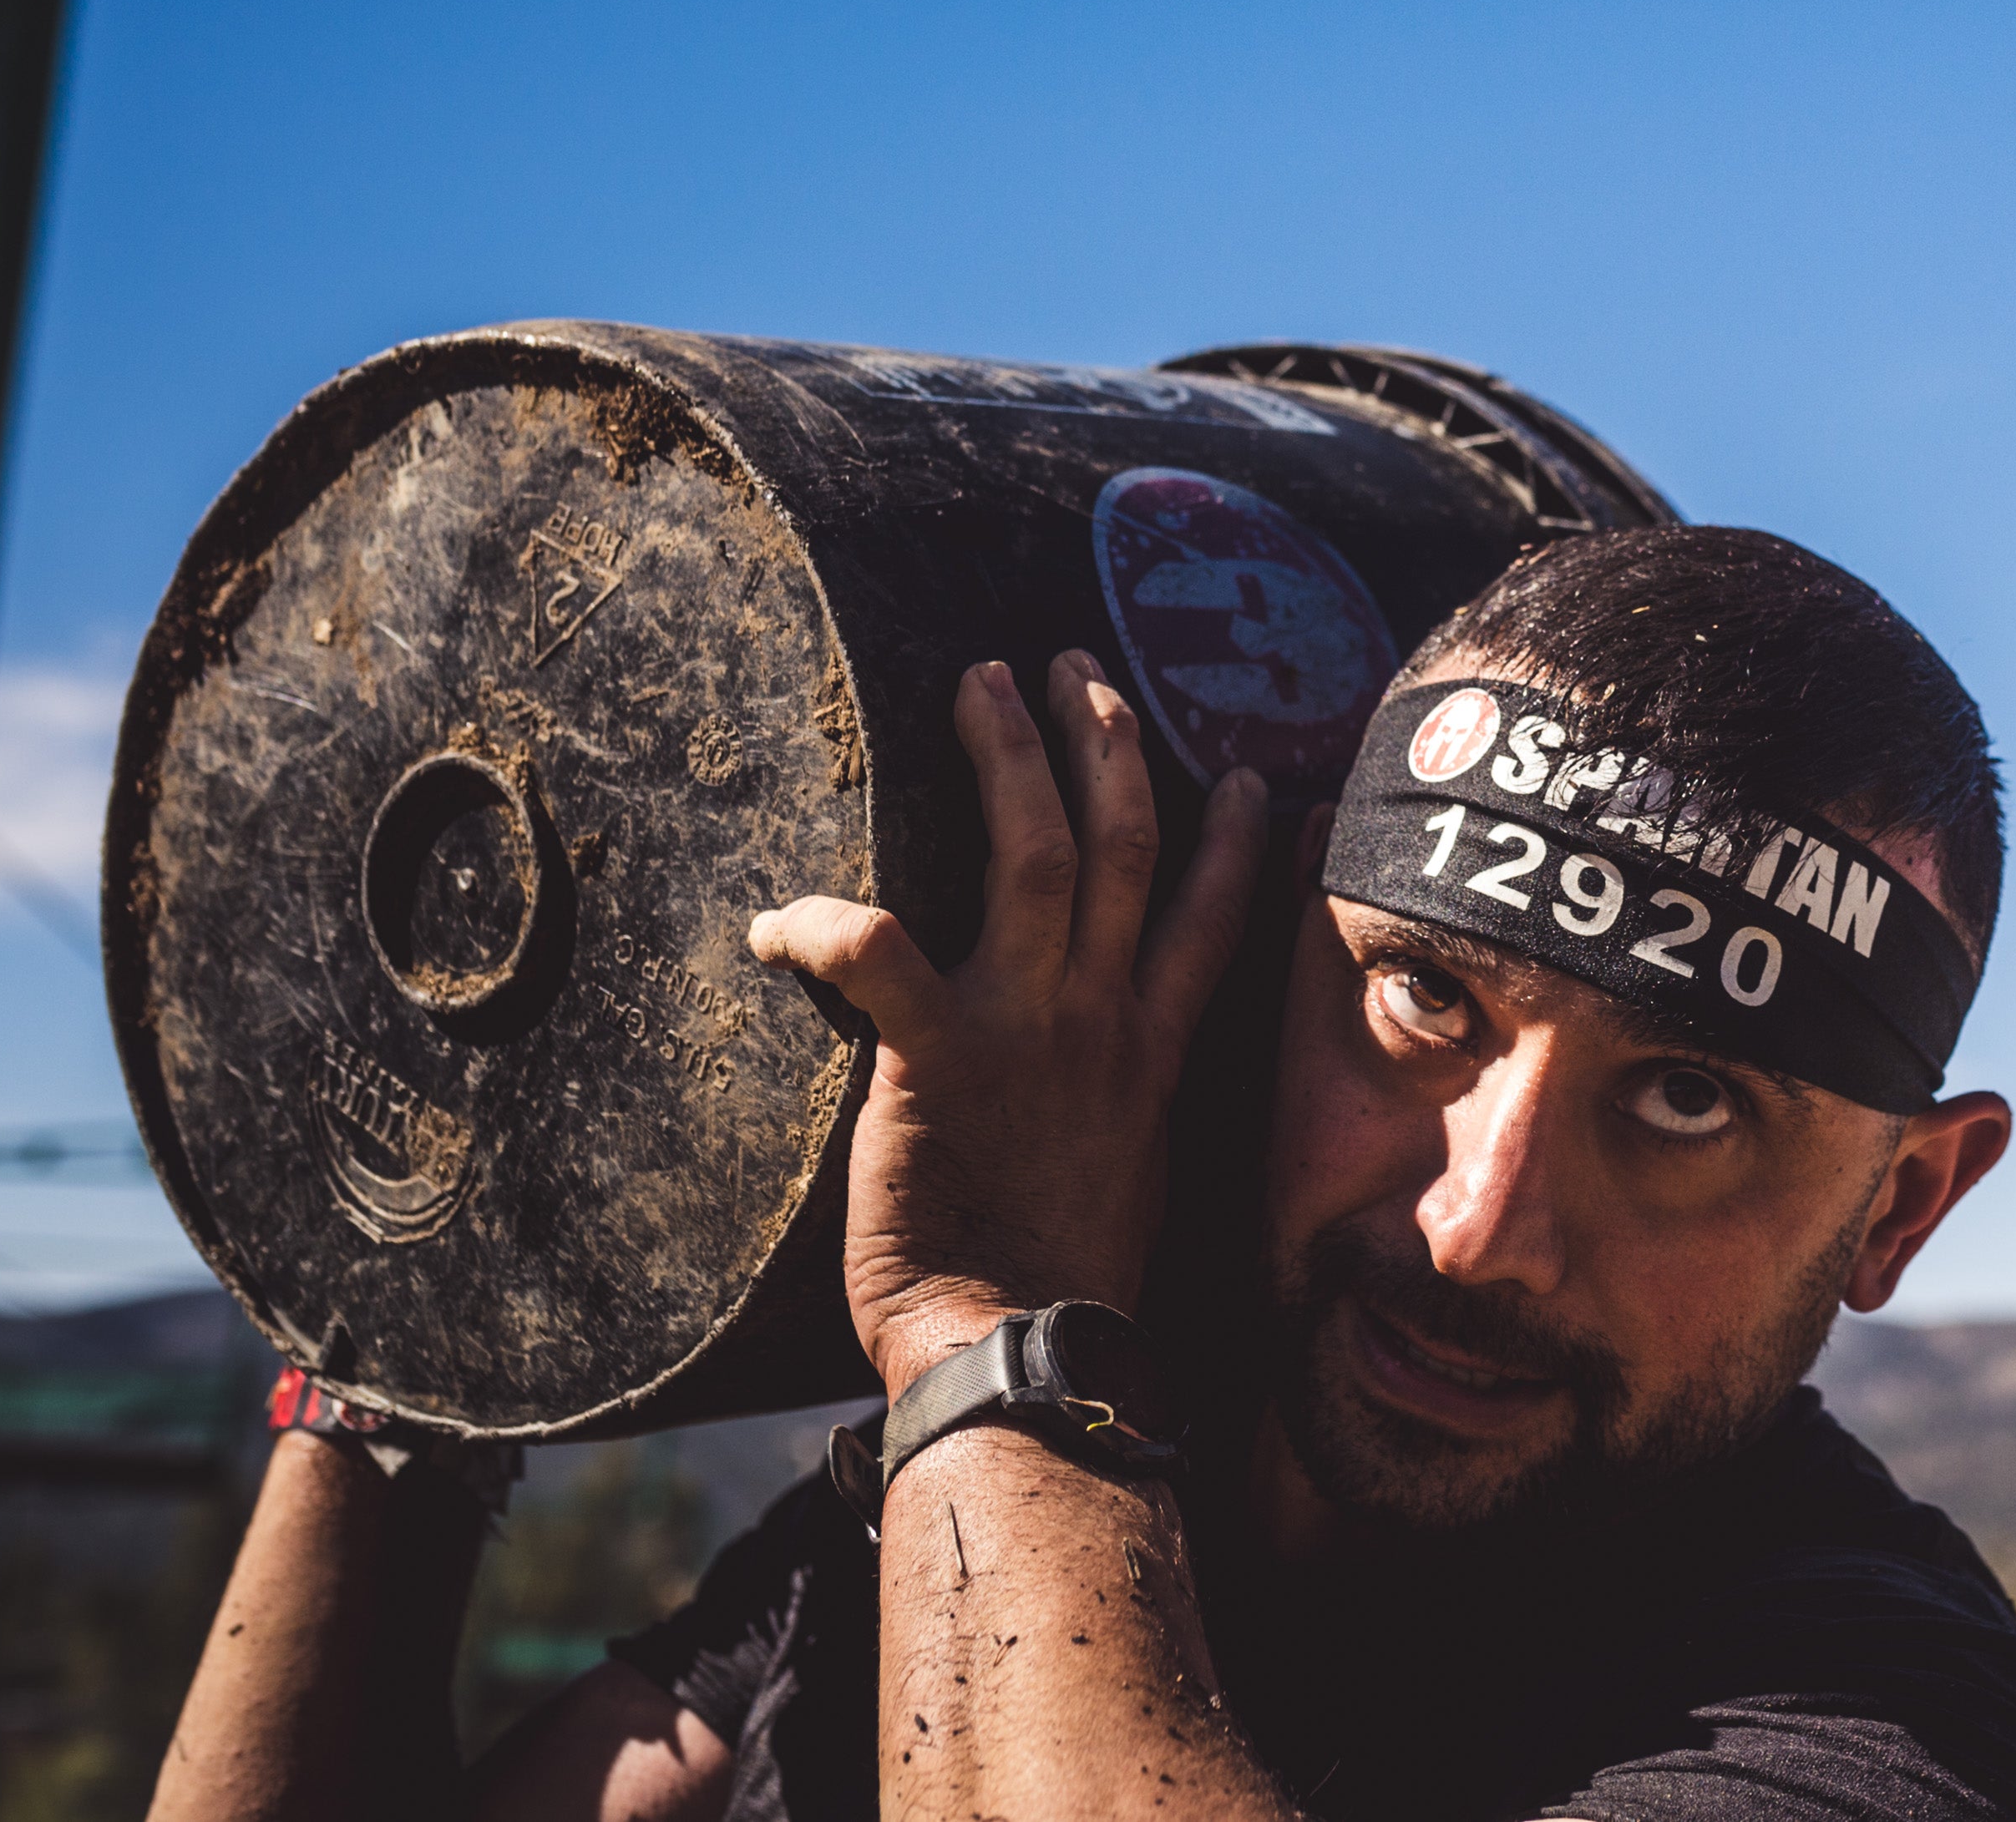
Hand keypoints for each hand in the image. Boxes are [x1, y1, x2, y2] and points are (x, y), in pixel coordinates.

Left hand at [748, 653, 1266, 1396]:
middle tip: (1073, 665)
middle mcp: (1104, 1022)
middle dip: (1103, 741)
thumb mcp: (1129, 1177)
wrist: (1026, 1350)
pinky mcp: (938, 1061)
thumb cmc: (1062, 1288)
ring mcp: (1029, 1032)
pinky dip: (825, 925)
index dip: (1231, 839)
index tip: (1239, 771)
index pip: (1213, 917)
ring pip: (1038, 855)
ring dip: (1012, 758)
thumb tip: (1095, 1090)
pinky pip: (880, 955)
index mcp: (1151, 1051)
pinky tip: (776, 917)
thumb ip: (1115, 1106)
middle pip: (1124, 843)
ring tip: (985, 682)